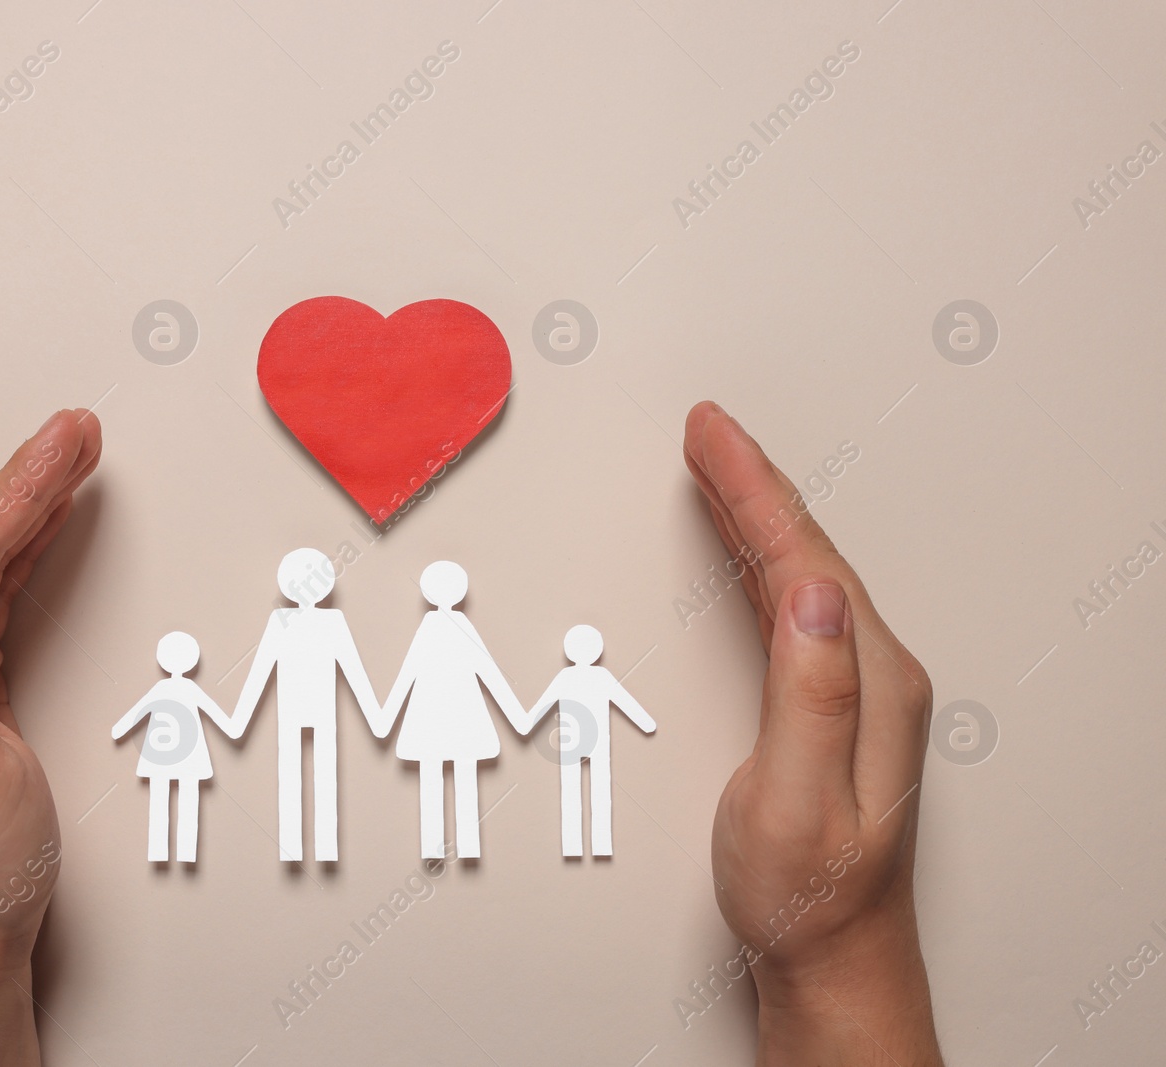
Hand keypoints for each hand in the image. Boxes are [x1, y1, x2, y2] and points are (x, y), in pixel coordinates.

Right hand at [683, 402, 942, 1065]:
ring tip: (714, 466)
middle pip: (806, 550)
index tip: (711, 436)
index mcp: (868, 683)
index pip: (804, 559)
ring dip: (755, 513)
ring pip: (799, 571)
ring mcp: (855, 688)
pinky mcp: (829, 705)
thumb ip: (809, 694)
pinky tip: (740, 548)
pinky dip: (758, 560)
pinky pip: (790, 604)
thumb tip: (811, 591)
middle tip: (705, 429)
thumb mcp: (796, 799)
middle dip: (751, 482)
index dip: (753, 489)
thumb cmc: (809, 894)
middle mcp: (872, 675)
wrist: (829, 957)